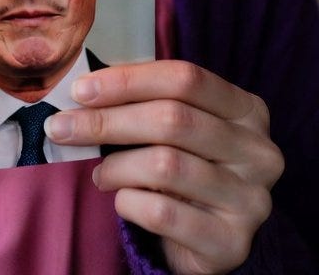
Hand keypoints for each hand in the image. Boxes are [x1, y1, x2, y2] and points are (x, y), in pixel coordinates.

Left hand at [45, 60, 283, 274]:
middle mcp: (258, 151)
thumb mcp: (179, 127)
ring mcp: (251, 199)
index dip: (128, 80)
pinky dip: (130, 203)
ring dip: (116, 166)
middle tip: (62, 127)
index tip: (81, 89)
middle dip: (107, 121)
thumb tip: (83, 88)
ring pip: (166, 165)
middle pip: (173, 119)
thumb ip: (145, 101)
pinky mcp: (232, 242)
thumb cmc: (187, 166)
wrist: (212, 239)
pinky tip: (121, 200)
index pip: (185, 78)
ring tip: (99, 173)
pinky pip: (164, 213)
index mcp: (247, 109)